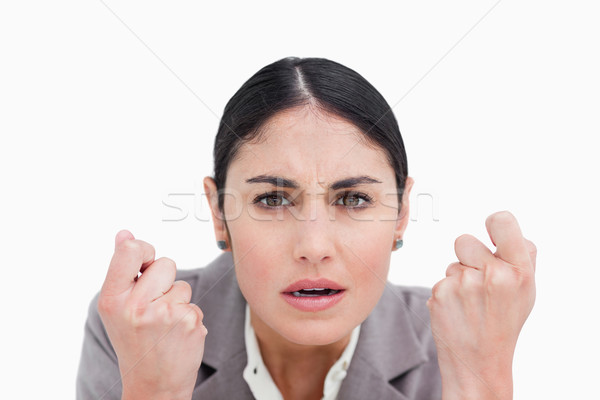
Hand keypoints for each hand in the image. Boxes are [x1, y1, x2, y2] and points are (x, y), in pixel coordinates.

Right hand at [97, 230, 206, 399]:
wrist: (153, 384)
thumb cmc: (134, 340)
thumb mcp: (117, 307)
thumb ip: (122, 270)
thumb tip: (124, 234)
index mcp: (113, 299)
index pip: (131, 250)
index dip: (143, 249)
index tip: (145, 263)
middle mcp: (137, 306)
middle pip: (165, 263)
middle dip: (163, 279)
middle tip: (153, 305)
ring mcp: (166, 314)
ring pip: (182, 284)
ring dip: (176, 300)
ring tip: (163, 324)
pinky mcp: (190, 322)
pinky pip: (194, 303)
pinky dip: (188, 316)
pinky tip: (176, 334)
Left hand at [427, 211, 536, 399]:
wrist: (479, 363)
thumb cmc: (504, 323)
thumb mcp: (526, 292)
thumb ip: (521, 258)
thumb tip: (506, 228)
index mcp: (518, 271)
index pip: (502, 221)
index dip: (494, 223)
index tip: (491, 233)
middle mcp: (492, 275)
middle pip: (464, 240)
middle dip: (468, 256)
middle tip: (479, 282)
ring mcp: (463, 284)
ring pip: (452, 263)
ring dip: (459, 277)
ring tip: (470, 303)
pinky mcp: (440, 293)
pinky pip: (442, 280)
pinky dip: (447, 294)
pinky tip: (458, 312)